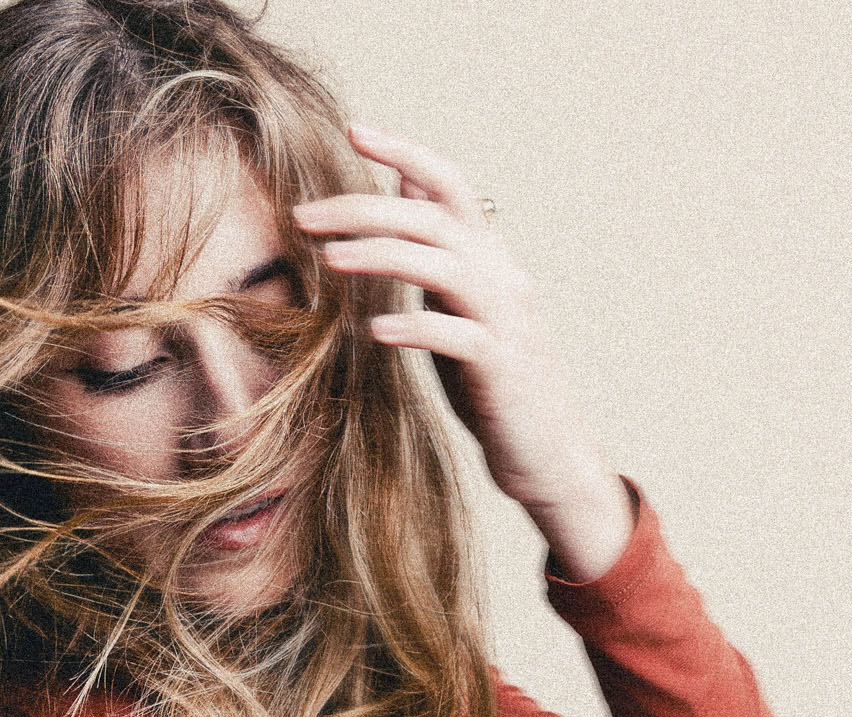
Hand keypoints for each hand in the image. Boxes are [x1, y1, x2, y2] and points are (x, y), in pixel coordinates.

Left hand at [293, 123, 632, 581]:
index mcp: (490, 257)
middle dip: (365, 209)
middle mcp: (503, 277)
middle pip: (434, 219)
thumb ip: (437, 246)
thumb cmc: (493, 378)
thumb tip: (405, 181)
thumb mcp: (462, 301)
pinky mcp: (502, 366)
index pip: (450, 185)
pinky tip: (375, 332)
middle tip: (304, 216)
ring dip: (381, 255)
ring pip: (444, 265)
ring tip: (329, 260)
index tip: (354, 130)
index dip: (406, 152)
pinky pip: (457, 335)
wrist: (546, 451)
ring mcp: (507, 320)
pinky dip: (415, 326)